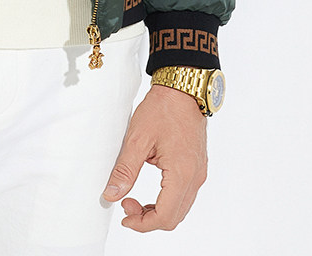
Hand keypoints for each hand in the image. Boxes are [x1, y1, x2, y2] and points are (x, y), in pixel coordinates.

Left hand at [102, 84, 207, 232]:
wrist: (182, 87)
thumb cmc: (162, 109)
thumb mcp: (137, 138)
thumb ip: (125, 170)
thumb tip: (112, 195)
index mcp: (182, 173)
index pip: (165, 216)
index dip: (143, 223)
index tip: (125, 215)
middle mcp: (195, 177)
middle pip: (175, 217)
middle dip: (148, 218)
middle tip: (126, 204)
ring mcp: (199, 172)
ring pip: (181, 208)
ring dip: (158, 211)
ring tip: (135, 198)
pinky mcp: (198, 167)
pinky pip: (185, 195)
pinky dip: (167, 201)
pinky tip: (151, 190)